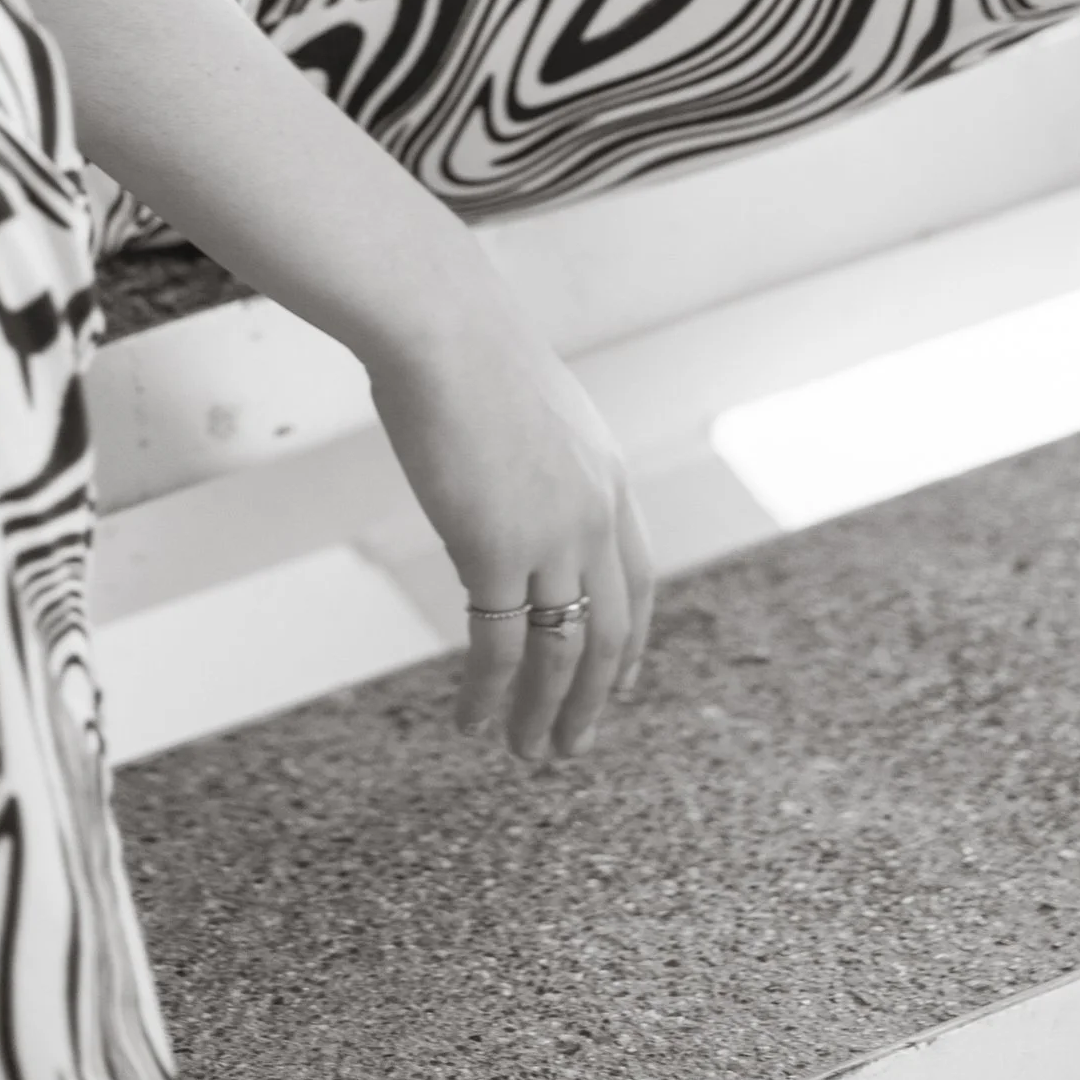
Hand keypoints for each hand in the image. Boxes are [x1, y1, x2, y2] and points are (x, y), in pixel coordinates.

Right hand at [364, 294, 655, 764]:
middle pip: (609, 632)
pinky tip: (472, 720)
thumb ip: (539, 463)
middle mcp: (594, 514)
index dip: (633, 639)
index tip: (624, 681)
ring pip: (561, 654)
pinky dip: (488, 692)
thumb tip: (510, 492)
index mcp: (609, 476)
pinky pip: (498, 645)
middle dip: (593, 699)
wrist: (440, 326)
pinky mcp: (495, 550)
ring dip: (544, 713)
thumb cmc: (465, 349)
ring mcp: (550, 536)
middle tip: (571, 747)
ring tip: (526, 754)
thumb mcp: (531, 409)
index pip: (639, 579)